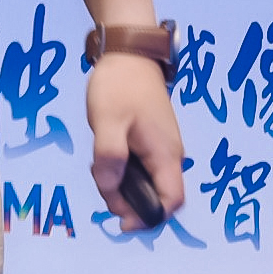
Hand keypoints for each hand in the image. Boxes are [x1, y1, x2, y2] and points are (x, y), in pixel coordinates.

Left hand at [86, 53, 184, 228]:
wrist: (129, 52)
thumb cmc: (119, 86)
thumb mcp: (107, 123)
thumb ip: (109, 158)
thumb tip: (113, 190)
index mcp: (166, 154)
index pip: (170, 203)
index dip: (148, 218)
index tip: (121, 221)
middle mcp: (170, 154)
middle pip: (158, 196)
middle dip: (131, 202)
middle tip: (103, 185)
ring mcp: (162, 146)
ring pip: (148, 182)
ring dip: (125, 186)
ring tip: (102, 168)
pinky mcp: (153, 139)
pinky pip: (143, 167)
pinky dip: (125, 171)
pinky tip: (107, 157)